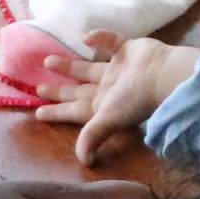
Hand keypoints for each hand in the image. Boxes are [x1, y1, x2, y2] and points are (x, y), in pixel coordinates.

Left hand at [25, 32, 199, 165]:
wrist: (162, 75)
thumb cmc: (134, 99)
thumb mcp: (109, 119)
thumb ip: (93, 136)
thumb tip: (84, 161)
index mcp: (101, 106)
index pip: (73, 110)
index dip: (56, 112)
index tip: (37, 114)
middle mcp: (108, 89)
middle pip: (77, 90)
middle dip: (59, 90)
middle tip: (38, 88)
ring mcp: (118, 70)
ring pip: (88, 68)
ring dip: (69, 65)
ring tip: (47, 60)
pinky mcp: (129, 50)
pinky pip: (111, 42)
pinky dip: (100, 39)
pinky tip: (86, 37)